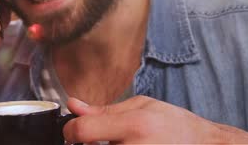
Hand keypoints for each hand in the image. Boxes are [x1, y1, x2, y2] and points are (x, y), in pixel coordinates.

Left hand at [63, 96, 247, 143]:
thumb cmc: (176, 126)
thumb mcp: (143, 106)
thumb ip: (105, 110)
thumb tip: (73, 106)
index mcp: (135, 126)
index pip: (81, 132)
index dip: (71, 130)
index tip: (73, 131)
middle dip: (88, 144)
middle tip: (96, 140)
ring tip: (119, 143)